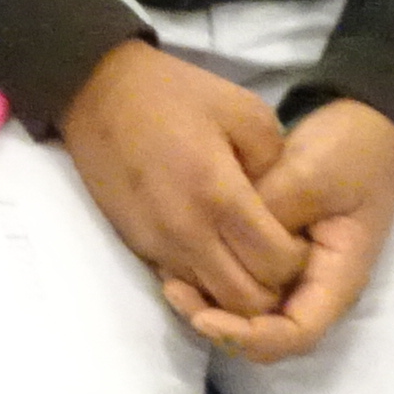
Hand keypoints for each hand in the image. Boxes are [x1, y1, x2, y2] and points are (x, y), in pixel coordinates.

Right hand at [55, 40, 303, 321]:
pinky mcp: (137, 246)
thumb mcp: (243, 109)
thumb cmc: (173, 94)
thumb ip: (276, 161)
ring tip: (244, 252)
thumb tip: (282, 204)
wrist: (95, 90)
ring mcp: (158, 245)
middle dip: (272, 286)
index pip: (276, 265)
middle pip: (247, 301)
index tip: (296, 235)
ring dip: (236, 288)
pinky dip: (205, 278)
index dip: (298, 260)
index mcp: (219, 195)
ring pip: (212, 303)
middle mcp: (187, 233)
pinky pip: (183, 283)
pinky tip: (211, 245)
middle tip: (274, 253)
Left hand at [170, 98, 393, 363]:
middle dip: (222, 325)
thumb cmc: (350, 152)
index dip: (250, 336)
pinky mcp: (276, 255)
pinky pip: (244, 282)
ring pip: (252, 313)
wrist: (367, 127)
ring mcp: (295, 272)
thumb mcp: (311, 173)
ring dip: (212, 305)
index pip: (297, 334)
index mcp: (337, 277)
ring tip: (169, 280)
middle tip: (174, 293)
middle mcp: (315, 286)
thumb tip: (228, 237)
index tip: (205, 317)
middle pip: (269, 334)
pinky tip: (179, 260)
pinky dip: (214, 280)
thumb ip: (272, 209)